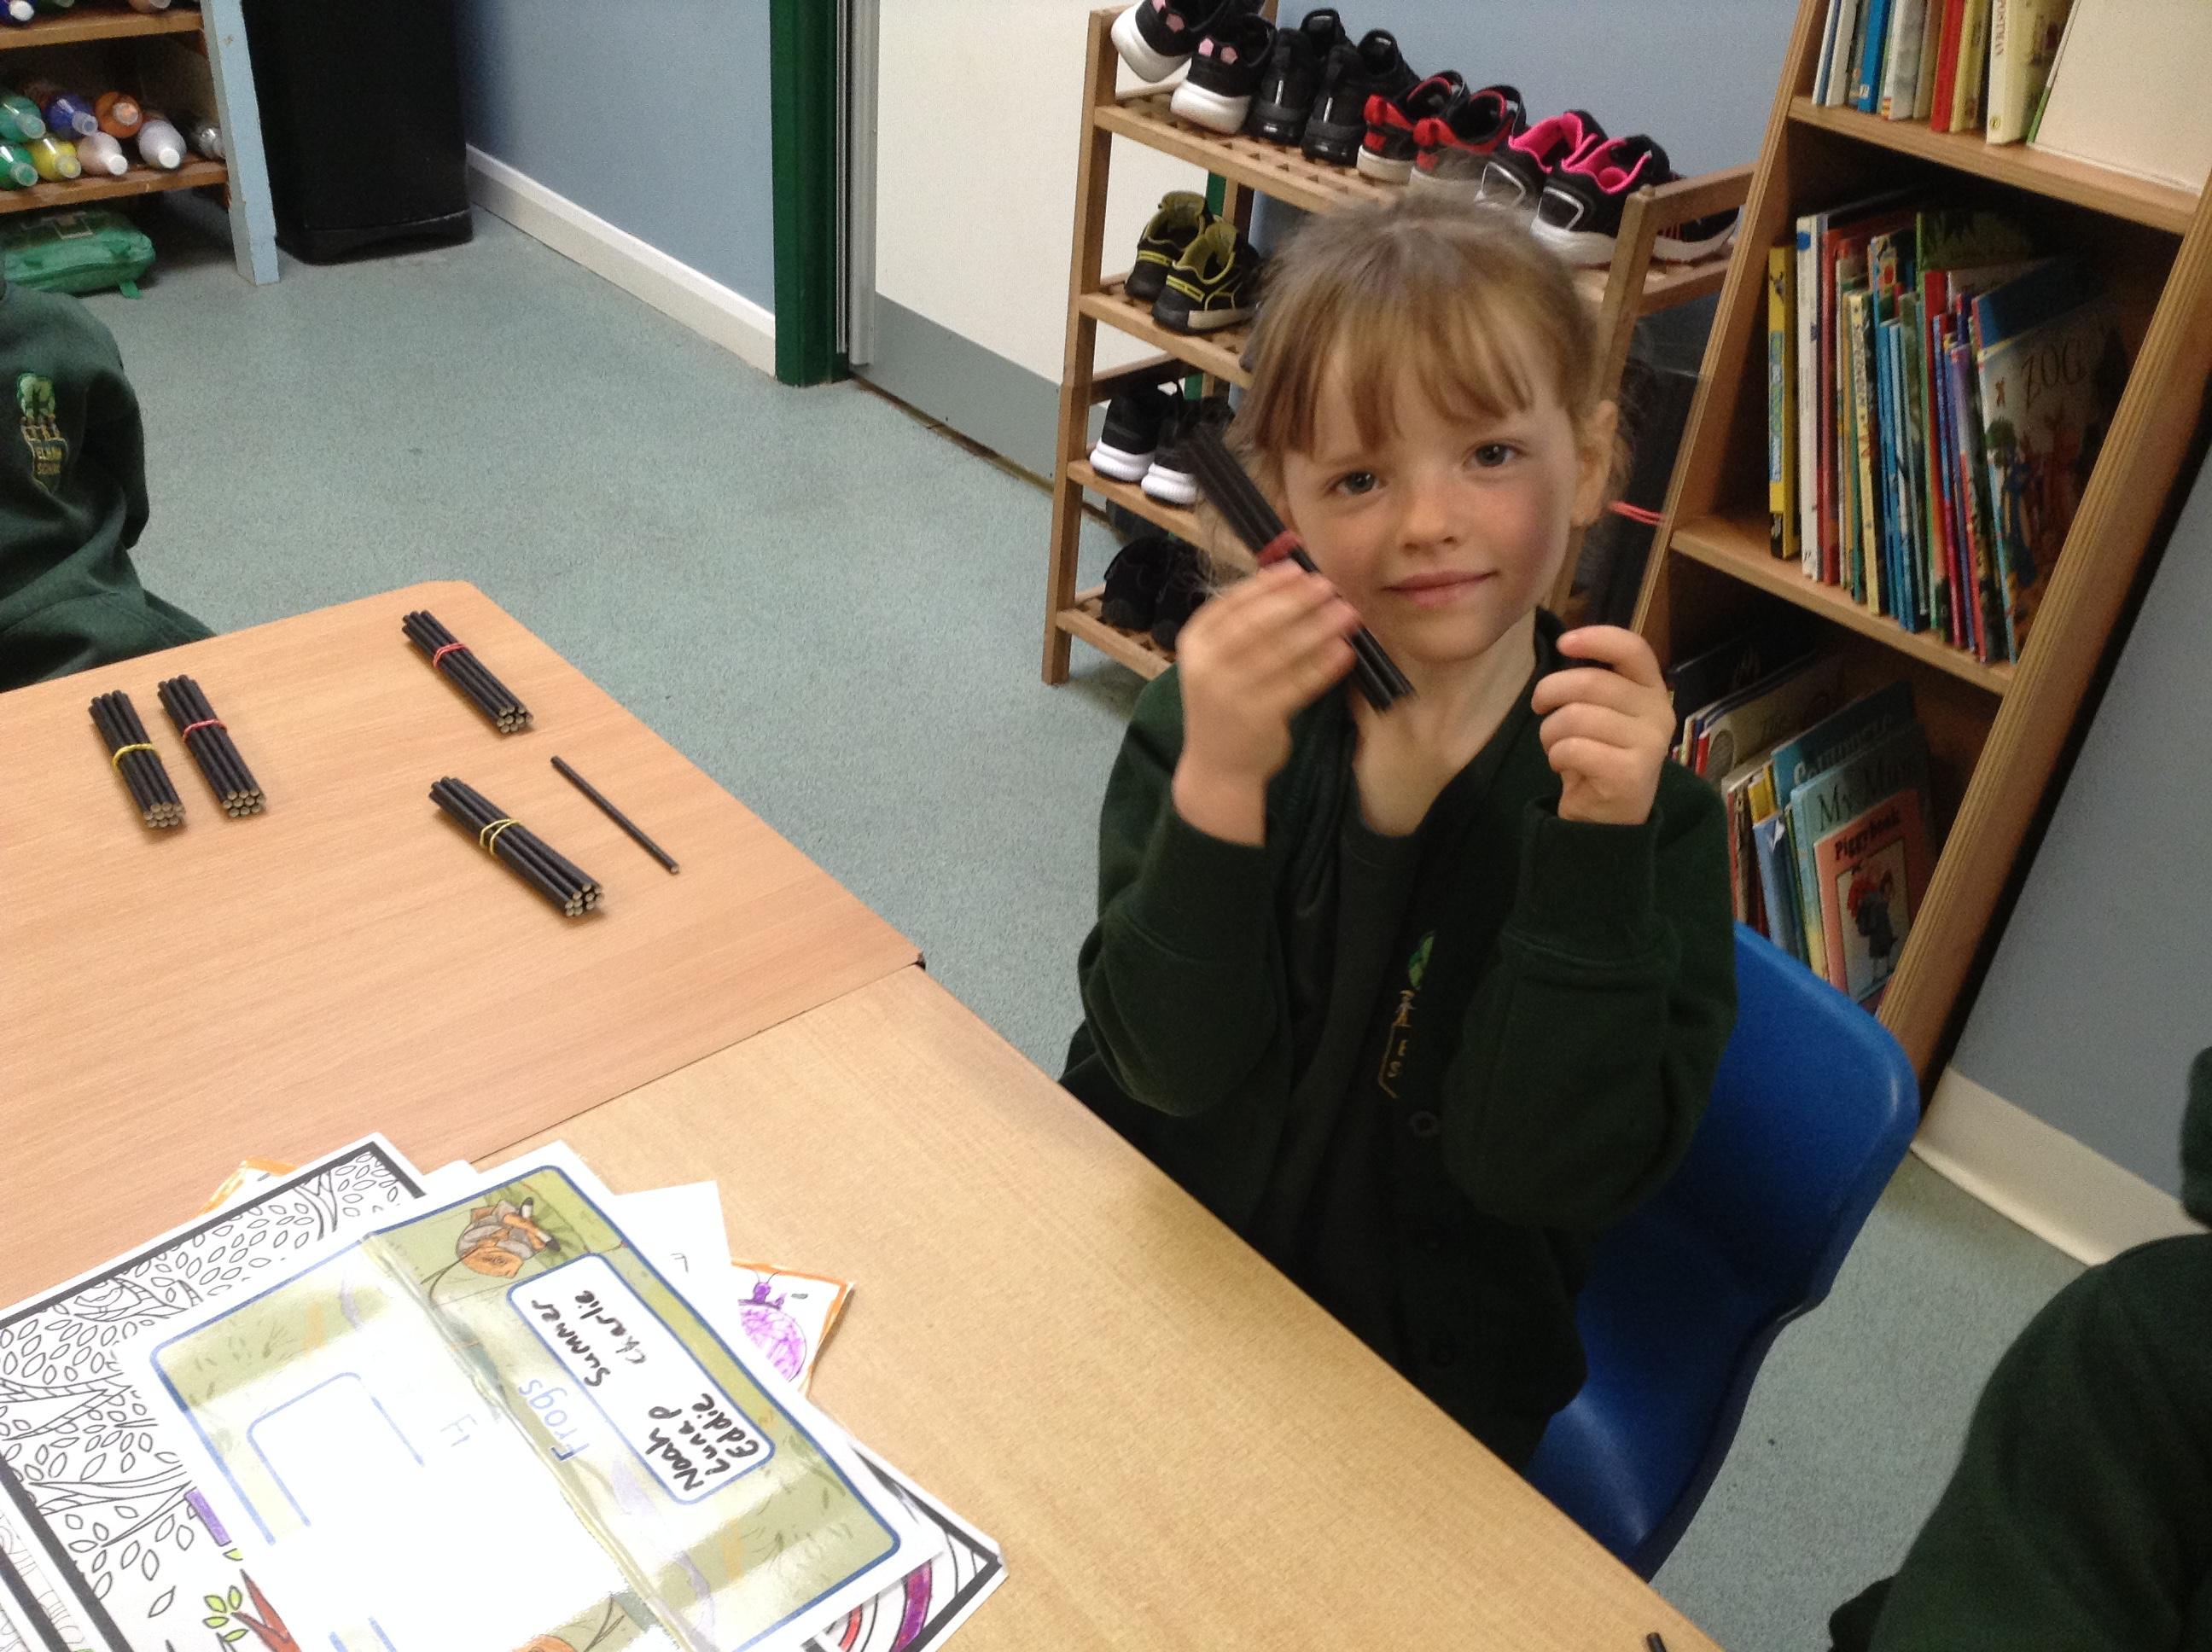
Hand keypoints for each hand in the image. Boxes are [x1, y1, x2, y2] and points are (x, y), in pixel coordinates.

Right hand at [1172, 561, 1359, 844]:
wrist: (1218, 766)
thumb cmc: (1225, 703)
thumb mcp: (1220, 660)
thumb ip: (1245, 622)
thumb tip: (1289, 572)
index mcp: (1195, 642)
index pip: (1233, 602)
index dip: (1268, 584)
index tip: (1299, 569)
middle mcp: (1206, 665)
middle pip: (1259, 623)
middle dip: (1299, 601)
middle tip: (1330, 587)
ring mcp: (1230, 692)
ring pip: (1283, 651)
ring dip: (1320, 629)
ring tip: (1348, 615)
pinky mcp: (1258, 717)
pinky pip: (1299, 684)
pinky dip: (1324, 666)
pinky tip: (1346, 652)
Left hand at [1530, 626, 1672, 825]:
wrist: (1609, 818)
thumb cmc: (1599, 755)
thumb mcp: (1602, 712)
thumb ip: (1594, 681)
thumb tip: (1569, 643)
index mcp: (1652, 690)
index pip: (1633, 649)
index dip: (1597, 638)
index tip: (1563, 642)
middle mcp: (1659, 713)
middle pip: (1590, 683)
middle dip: (1550, 691)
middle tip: (1540, 706)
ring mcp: (1649, 744)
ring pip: (1575, 716)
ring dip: (1550, 732)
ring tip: (1555, 745)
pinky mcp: (1630, 773)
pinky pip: (1572, 749)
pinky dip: (1555, 757)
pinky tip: (1564, 766)